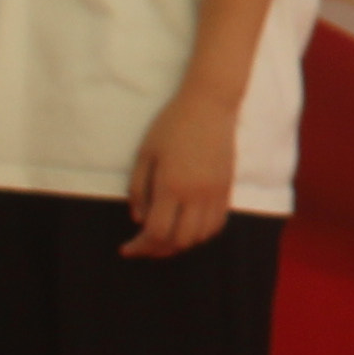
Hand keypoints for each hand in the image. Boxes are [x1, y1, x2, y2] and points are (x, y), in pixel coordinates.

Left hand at [122, 84, 238, 257]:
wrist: (210, 105)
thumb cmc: (171, 125)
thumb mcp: (144, 154)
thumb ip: (138, 189)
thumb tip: (138, 219)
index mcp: (171, 185)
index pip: (156, 232)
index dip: (139, 246)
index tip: (126, 248)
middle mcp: (196, 194)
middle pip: (179, 240)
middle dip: (158, 249)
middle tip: (143, 245)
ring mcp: (215, 192)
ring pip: (201, 236)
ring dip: (181, 243)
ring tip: (165, 237)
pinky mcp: (227, 188)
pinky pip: (217, 223)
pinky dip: (201, 233)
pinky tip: (188, 227)